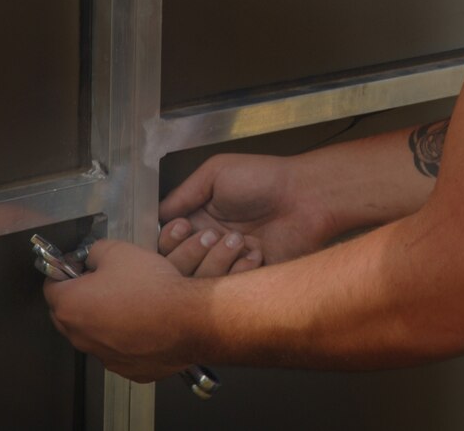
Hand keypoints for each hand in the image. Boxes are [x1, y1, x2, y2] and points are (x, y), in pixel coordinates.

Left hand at [43, 240, 197, 381]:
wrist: (187, 320)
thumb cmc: (153, 288)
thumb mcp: (120, 251)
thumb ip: (96, 251)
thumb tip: (92, 256)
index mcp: (70, 305)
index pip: (51, 285)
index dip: (65, 270)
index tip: (79, 265)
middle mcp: (80, 336)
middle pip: (68, 313)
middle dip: (80, 297)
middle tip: (104, 282)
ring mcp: (103, 356)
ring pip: (94, 334)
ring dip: (104, 319)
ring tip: (131, 302)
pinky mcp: (127, 368)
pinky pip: (118, 350)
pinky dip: (126, 337)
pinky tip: (146, 323)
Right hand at [158, 153, 337, 274]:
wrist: (306, 197)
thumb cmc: (264, 179)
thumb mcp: (217, 172)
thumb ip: (184, 193)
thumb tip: (157, 214)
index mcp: (199, 219)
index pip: (165, 243)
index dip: (169, 239)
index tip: (184, 226)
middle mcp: (209, 245)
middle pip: (177, 267)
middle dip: (190, 251)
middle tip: (212, 233)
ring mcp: (228, 265)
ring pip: (200, 282)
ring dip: (217, 260)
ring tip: (239, 239)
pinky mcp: (248, 281)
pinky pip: (229, 291)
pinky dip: (240, 271)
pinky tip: (256, 252)